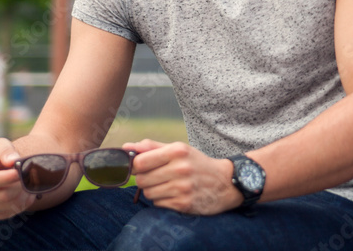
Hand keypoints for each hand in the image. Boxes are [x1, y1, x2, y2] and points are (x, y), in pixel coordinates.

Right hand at [0, 138, 34, 219]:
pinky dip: (24, 201)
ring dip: (24, 192)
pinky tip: (25, 189)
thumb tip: (12, 161)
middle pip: (2, 195)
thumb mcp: (0, 145)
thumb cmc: (0, 154)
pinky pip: (13, 211)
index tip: (20, 172)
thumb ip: (5, 150)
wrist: (3, 167)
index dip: (6, 178)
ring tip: (27, 180)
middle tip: (29, 174)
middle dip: (19, 185)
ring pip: (10, 204)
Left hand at [126, 140, 241, 213]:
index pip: (140, 161)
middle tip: (158, 177)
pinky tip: (175, 195)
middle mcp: (180, 168)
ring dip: (154, 191)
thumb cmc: (198, 164)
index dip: (136, 166)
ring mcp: (182, 188)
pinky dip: (163, 201)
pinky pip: (159, 204)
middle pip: (142, 179)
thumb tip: (126, 148)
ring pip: (149, 193)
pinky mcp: (184, 204)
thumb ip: (151, 147)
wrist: (225, 183)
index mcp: (177, 151)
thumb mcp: (179, 149)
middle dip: (146, 179)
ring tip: (169, 185)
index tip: (141, 167)